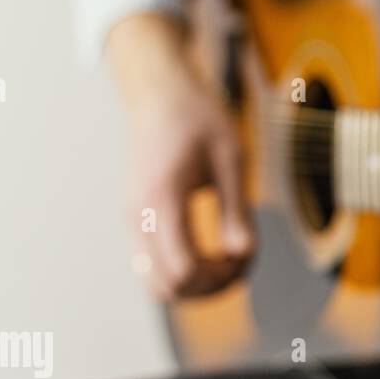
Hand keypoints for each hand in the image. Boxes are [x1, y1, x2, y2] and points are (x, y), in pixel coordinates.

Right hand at [108, 13, 253, 298]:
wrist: (160, 92)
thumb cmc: (199, 118)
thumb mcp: (230, 160)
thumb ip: (237, 211)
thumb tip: (244, 255)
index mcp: (162, 199)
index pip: (183, 270)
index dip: (221, 276)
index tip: (248, 252)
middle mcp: (137, 215)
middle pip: (168, 285)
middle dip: (211, 286)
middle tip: (243, 259)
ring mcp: (131, 219)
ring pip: (156, 282)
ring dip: (197, 283)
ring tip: (231, 257)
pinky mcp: (135, 218)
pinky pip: (154, 264)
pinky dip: (184, 270)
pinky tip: (214, 250)